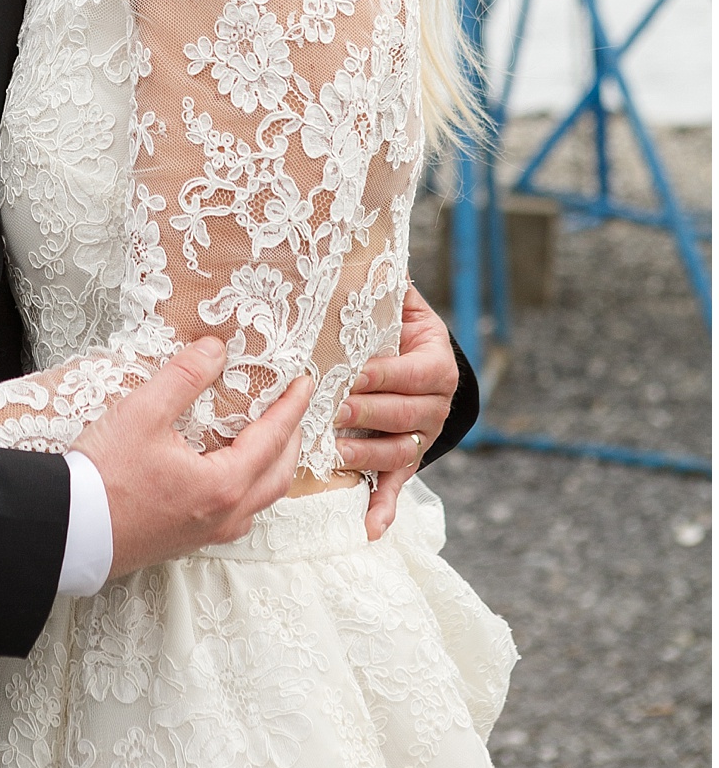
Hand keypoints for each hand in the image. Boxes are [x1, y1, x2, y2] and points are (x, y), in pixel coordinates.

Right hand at [72, 340, 311, 576]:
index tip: (304, 384)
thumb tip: (216, 349)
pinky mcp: (187, 541)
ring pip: (261, 501)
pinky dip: (251, 490)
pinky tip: (234, 477)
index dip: (291, 408)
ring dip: (275, 468)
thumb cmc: (105, 475)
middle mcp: (224, 515)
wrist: (71, 530)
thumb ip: (184, 376)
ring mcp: (207, 534)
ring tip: (271, 440)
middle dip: (292, 440)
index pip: (272, 439)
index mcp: (223, 484)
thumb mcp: (143, 412)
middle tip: (294, 409)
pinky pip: (239, 516)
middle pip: (278, 476)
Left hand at [335, 287, 457, 539]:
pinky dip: (385, 508)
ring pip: (399, 452)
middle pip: (405, 415)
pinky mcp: (407, 461)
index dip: (384, 374)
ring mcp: (423, 436)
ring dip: (367, 454)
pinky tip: (370, 528)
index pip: (415, 373)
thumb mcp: (398, 301)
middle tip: (331, 410)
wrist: (419, 362)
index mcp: (436, 363)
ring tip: (332, 449)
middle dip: (366, 413)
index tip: (351, 372)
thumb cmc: (394, 325)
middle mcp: (436, 405)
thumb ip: (384, 281)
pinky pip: (398, 488)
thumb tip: (361, 239)